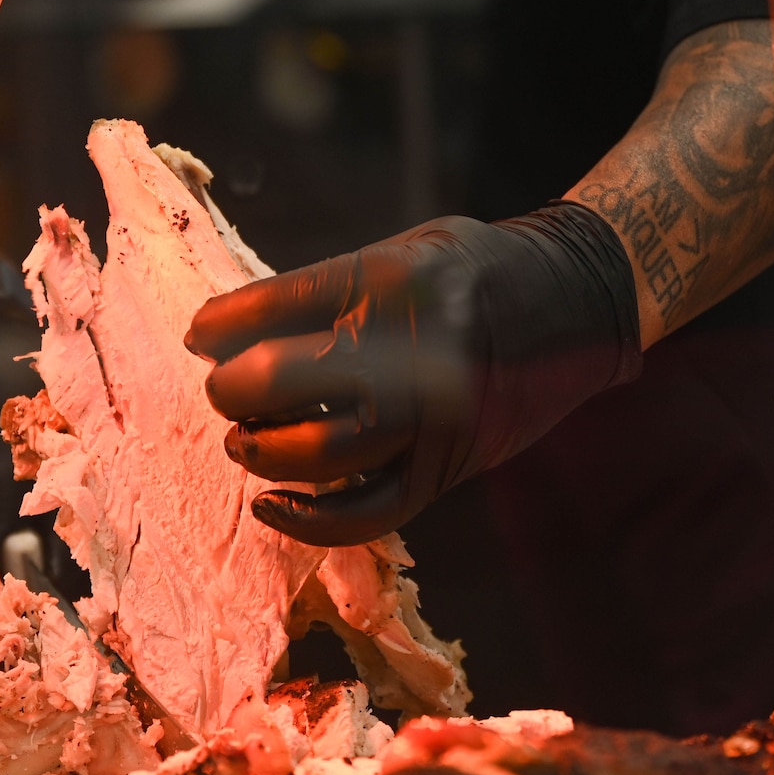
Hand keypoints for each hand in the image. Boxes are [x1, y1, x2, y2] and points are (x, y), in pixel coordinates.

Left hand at [184, 202, 642, 546]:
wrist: (574, 300)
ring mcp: (433, 416)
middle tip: (223, 390)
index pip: (277, 306)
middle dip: (233, 391)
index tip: (199, 335)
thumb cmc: (472, 270)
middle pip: (284, 380)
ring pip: (319, 452)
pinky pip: (367, 513)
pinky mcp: (444, 468)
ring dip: (263, 450)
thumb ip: (321, 293)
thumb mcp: (398, 253)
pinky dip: (309, 521)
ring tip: (244, 438)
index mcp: (393, 280)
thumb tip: (224, 336)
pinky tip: (272, 504)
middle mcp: (414, 350)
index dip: (220, 325)